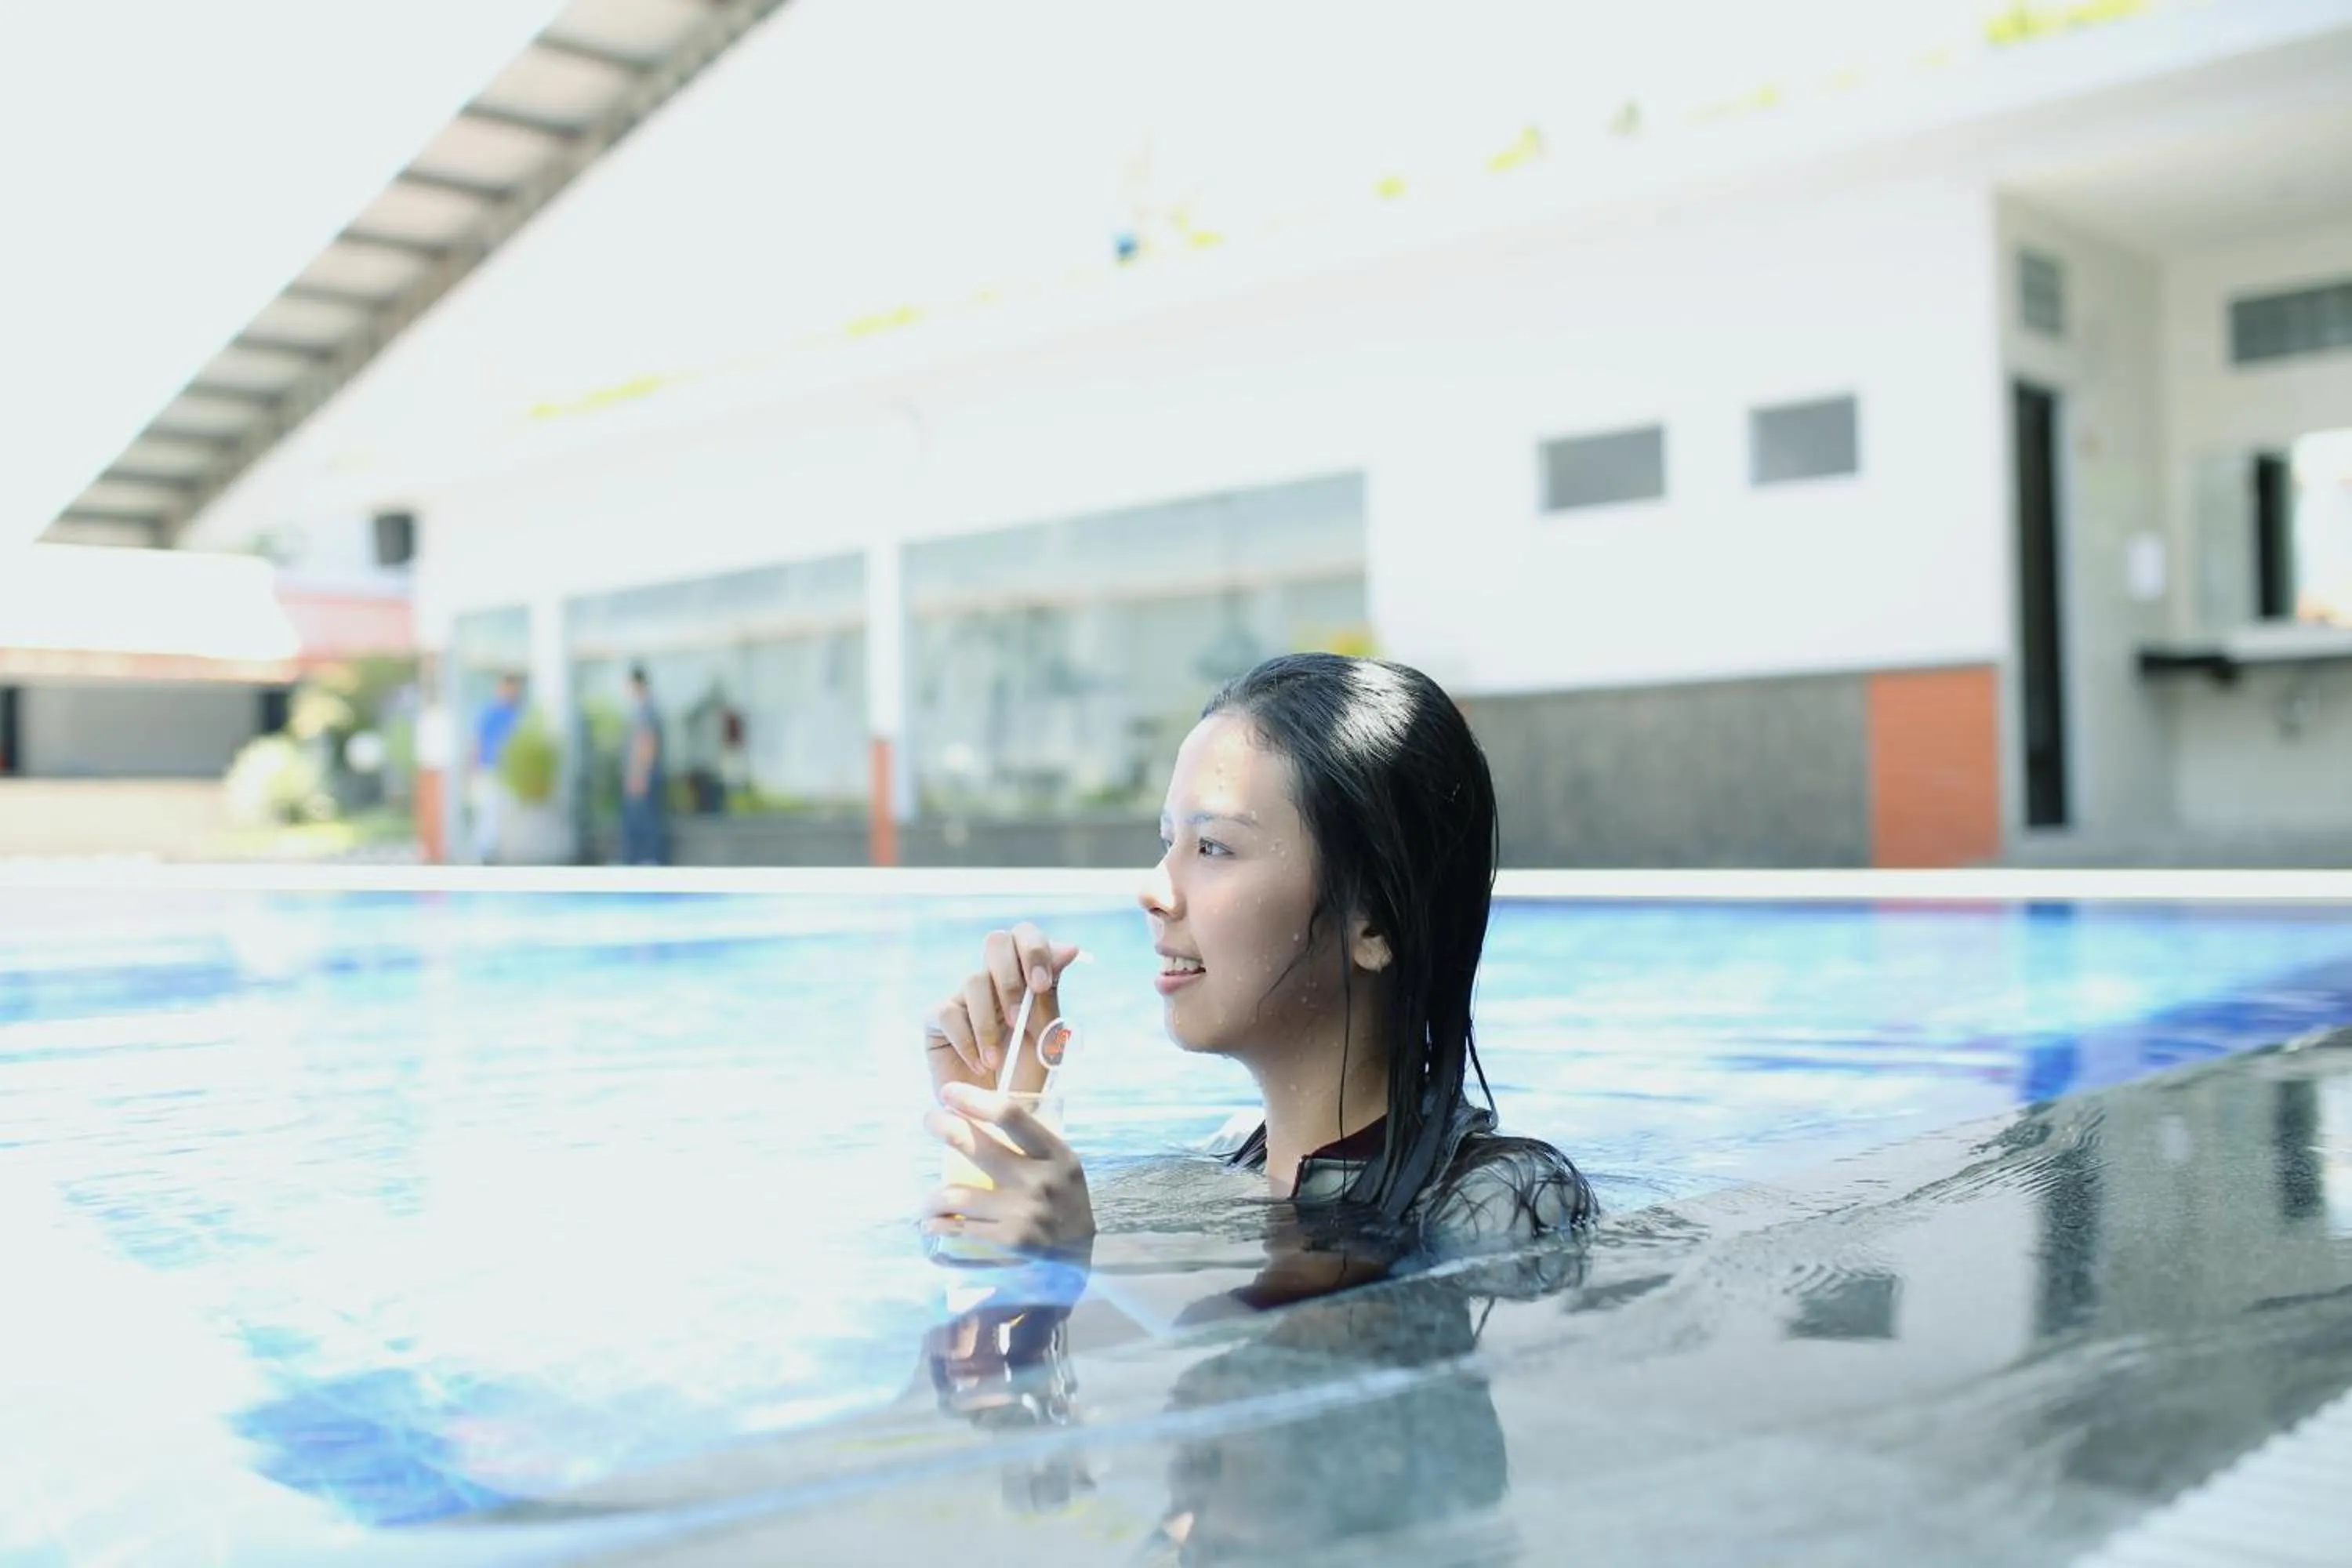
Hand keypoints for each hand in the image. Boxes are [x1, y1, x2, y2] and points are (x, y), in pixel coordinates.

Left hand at [922, 1084, 1095, 1261]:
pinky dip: (940, 1226)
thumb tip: (980, 1117)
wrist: (1085, 1259)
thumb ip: (1032, 1147)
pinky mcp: (1011, 1241)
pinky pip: (960, 1228)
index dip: (973, 1099)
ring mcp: (1025, 1212)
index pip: (1010, 1116)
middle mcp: (1041, 1180)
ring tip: (926, 1201)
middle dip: (943, 1127)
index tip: (948, 1092)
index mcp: (1056, 1154)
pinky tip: (933, 1225)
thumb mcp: (1062, 1168)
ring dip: (931, 1198)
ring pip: (956, 1196)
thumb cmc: (1064, 1205)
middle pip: (977, 1146)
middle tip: (929, 1121)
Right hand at [923, 923, 1081, 1097]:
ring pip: (974, 981)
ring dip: (989, 1025)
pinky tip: (979, 1065)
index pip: (1025, 936)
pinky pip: (947, 1012)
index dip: (1033, 950)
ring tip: (996, 1061)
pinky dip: (967, 1041)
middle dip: (1009, 976)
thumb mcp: (1047, 1035)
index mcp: (1025, 977)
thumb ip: (1050, 993)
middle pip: (996, 941)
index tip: (1040, 985)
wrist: (999, 1115)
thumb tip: (1069, 947)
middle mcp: (995, 981)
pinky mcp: (937, 1020)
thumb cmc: (1027, 1075)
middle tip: (1018, 1017)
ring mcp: (965, 998)